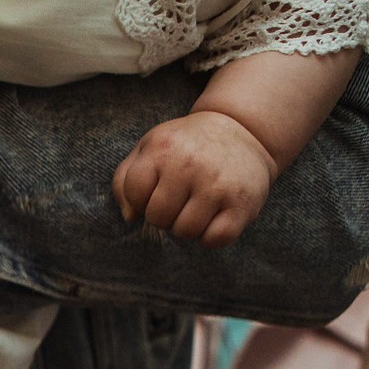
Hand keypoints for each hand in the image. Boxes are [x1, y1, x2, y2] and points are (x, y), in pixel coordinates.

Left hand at [113, 111, 275, 247]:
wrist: (242, 128)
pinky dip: (212, 237)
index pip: (135, 195)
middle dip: (165, 215)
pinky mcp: (242, 202)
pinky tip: (215, 218)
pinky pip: (215, 239)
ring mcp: (217, 184)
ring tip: (197, 207)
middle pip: (159, 218)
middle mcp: (189, 164)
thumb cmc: (186, 145)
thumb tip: (130, 217)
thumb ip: (125, 179)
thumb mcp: (150, 147)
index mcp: (162, 148)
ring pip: (185, 232)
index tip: (158, 190)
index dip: (142, 199)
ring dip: (188, 227)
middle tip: (181, 200)